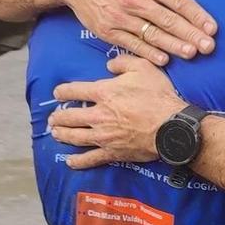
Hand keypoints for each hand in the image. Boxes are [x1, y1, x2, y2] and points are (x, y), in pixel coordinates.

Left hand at [49, 57, 185, 168]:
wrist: (172, 126)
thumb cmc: (158, 96)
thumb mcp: (143, 68)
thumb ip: (123, 63)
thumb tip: (109, 65)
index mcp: (103, 93)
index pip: (74, 91)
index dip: (62, 91)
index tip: (58, 92)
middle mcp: (98, 115)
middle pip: (69, 116)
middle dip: (58, 116)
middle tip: (53, 117)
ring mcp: (103, 136)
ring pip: (75, 137)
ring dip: (62, 135)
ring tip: (56, 133)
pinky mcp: (112, 152)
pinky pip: (90, 158)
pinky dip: (78, 161)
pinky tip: (70, 161)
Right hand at [55, 0, 217, 64]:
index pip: (177, 0)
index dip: (197, 15)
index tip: (212, 27)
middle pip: (168, 20)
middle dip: (191, 34)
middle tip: (209, 47)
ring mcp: (120, 17)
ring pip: (152, 34)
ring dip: (174, 46)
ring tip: (192, 53)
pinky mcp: (108, 30)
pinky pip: (132, 44)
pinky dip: (148, 53)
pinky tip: (164, 59)